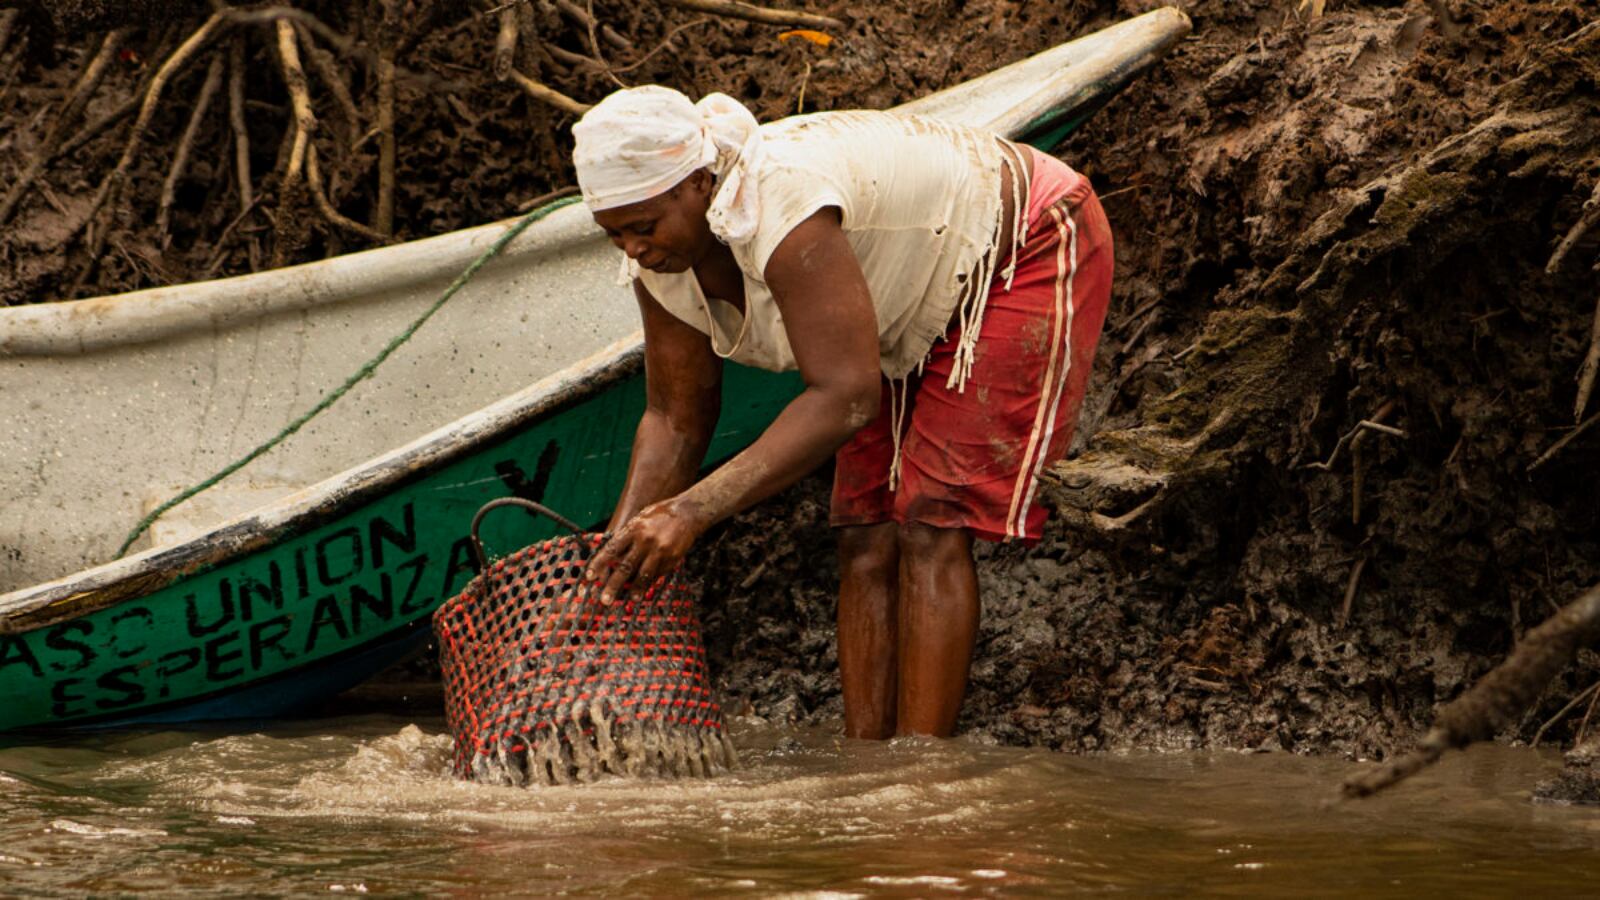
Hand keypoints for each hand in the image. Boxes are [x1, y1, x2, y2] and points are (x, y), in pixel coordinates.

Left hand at [584, 496, 706, 603]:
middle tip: (605, 600)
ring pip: (643, 575)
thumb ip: (627, 536)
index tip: (589, 577)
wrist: (688, 513)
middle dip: (613, 585)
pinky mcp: (672, 559)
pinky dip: (650, 582)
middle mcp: (645, 541)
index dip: (599, 564)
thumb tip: (612, 557)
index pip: (611, 549)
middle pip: (625, 567)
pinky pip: (658, 574)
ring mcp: (660, 551)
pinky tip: (645, 589)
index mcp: (634, 529)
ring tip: (629, 600)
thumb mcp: (639, 520)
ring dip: (635, 590)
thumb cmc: (660, 515)